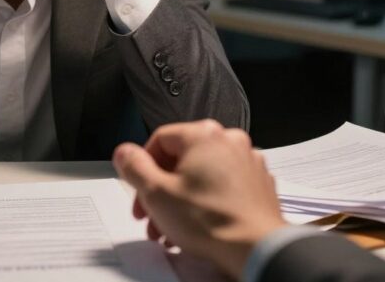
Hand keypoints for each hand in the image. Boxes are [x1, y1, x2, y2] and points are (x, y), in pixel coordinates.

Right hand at [113, 120, 287, 279]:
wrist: (257, 249)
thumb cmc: (212, 222)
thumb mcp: (156, 193)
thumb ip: (134, 167)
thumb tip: (125, 153)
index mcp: (204, 134)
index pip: (159, 140)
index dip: (142, 168)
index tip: (138, 189)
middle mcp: (229, 141)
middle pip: (181, 160)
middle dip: (161, 190)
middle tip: (152, 214)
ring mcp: (248, 162)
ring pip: (202, 175)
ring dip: (181, 199)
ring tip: (172, 228)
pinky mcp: (259, 184)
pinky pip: (223, 187)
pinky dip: (207, 202)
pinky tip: (198, 226)